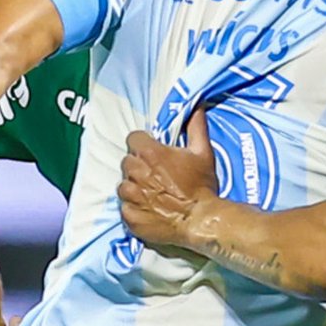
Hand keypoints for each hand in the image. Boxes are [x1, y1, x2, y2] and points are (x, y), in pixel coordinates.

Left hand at [118, 128, 219, 251]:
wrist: (200, 220)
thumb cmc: (201, 186)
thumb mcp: (203, 152)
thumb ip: (195, 126)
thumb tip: (195, 105)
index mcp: (149, 153)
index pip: (133, 139)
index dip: (143, 145)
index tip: (153, 153)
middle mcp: (135, 172)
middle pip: (127, 161)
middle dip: (139, 166)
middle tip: (156, 176)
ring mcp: (130, 195)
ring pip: (123, 185)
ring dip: (134, 187)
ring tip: (152, 194)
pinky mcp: (129, 216)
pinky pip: (124, 207)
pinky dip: (133, 208)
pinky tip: (148, 209)